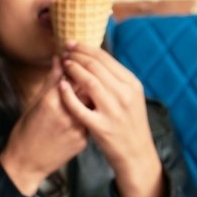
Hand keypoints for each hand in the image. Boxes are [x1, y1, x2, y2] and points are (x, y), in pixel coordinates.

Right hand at [0, 57, 87, 196]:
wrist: (26, 164)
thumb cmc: (25, 131)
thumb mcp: (34, 103)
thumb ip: (50, 81)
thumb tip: (59, 59)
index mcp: (50, 102)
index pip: (72, 74)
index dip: (76, 64)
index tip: (75, 57)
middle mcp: (66, 114)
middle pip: (86, 87)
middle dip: (87, 76)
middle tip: (85, 70)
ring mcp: (77, 129)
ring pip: (92, 104)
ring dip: (92, 94)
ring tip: (86, 90)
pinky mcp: (84, 140)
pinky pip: (91, 120)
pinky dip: (91, 112)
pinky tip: (88, 109)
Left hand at [58, 41, 163, 196]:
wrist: (136, 154)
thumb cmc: (129, 123)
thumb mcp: (130, 97)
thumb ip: (115, 79)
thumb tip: (95, 59)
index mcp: (132, 84)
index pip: (105, 58)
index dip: (85, 48)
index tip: (72, 43)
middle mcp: (124, 95)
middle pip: (95, 66)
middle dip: (76, 55)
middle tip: (64, 50)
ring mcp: (113, 111)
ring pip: (89, 81)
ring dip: (72, 69)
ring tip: (63, 64)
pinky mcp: (101, 127)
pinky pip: (79, 107)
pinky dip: (68, 94)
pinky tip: (60, 86)